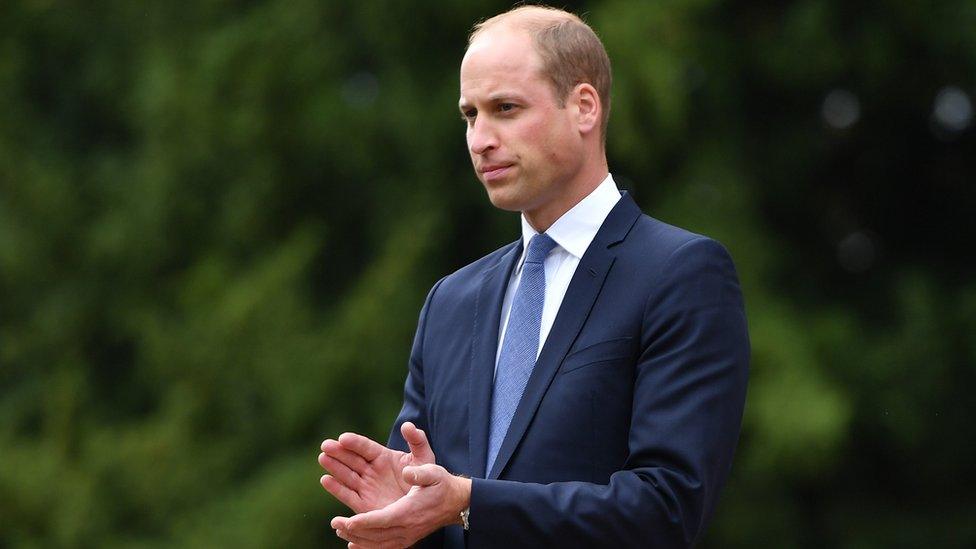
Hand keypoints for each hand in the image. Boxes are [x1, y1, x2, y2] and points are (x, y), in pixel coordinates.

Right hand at [319, 422, 434, 512]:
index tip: (343, 438)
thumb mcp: (424, 457)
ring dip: (334, 467)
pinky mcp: (364, 504)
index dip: (354, 443)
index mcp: (382, 456)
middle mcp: (371, 470)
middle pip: (351, 459)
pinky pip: (348, 495)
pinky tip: (326, 480)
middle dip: (338, 452)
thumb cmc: (425, 478)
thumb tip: (407, 425)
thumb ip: (417, 440)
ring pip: (346, 475)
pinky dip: (336, 488)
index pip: (365, 447)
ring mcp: (366, 486)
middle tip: (326, 445)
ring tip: (323, 458)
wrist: (428, 504)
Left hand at [332, 463, 471, 548]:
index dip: (364, 522)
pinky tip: (354, 544)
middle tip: (335, 523)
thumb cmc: (442, 485)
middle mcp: (406, 528)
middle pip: (375, 535)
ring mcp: (406, 537)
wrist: (455, 503)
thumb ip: (420, 472)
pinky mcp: (406, 540)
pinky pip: (384, 548)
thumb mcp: (434, 472)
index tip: (348, 521)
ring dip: (357, 539)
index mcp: (409, 511)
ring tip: (340, 531)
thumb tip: (406, 471)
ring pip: (377, 544)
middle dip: (354, 531)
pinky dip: (367, 547)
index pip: (382, 520)